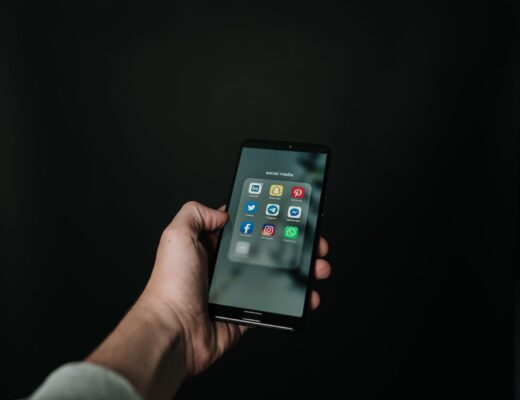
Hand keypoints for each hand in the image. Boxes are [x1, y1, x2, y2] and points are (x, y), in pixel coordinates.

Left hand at [141, 201, 331, 375]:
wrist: (175, 331)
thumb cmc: (171, 286)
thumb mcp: (177, 236)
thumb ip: (195, 213)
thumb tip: (222, 212)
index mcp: (211, 246)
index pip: (246, 226)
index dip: (269, 219)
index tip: (289, 216)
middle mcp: (227, 266)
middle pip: (268, 249)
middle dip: (294, 245)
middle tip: (312, 243)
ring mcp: (239, 289)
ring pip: (278, 274)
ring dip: (301, 271)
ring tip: (318, 267)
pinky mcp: (248, 310)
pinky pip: (277, 302)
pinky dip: (296, 300)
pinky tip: (308, 295)